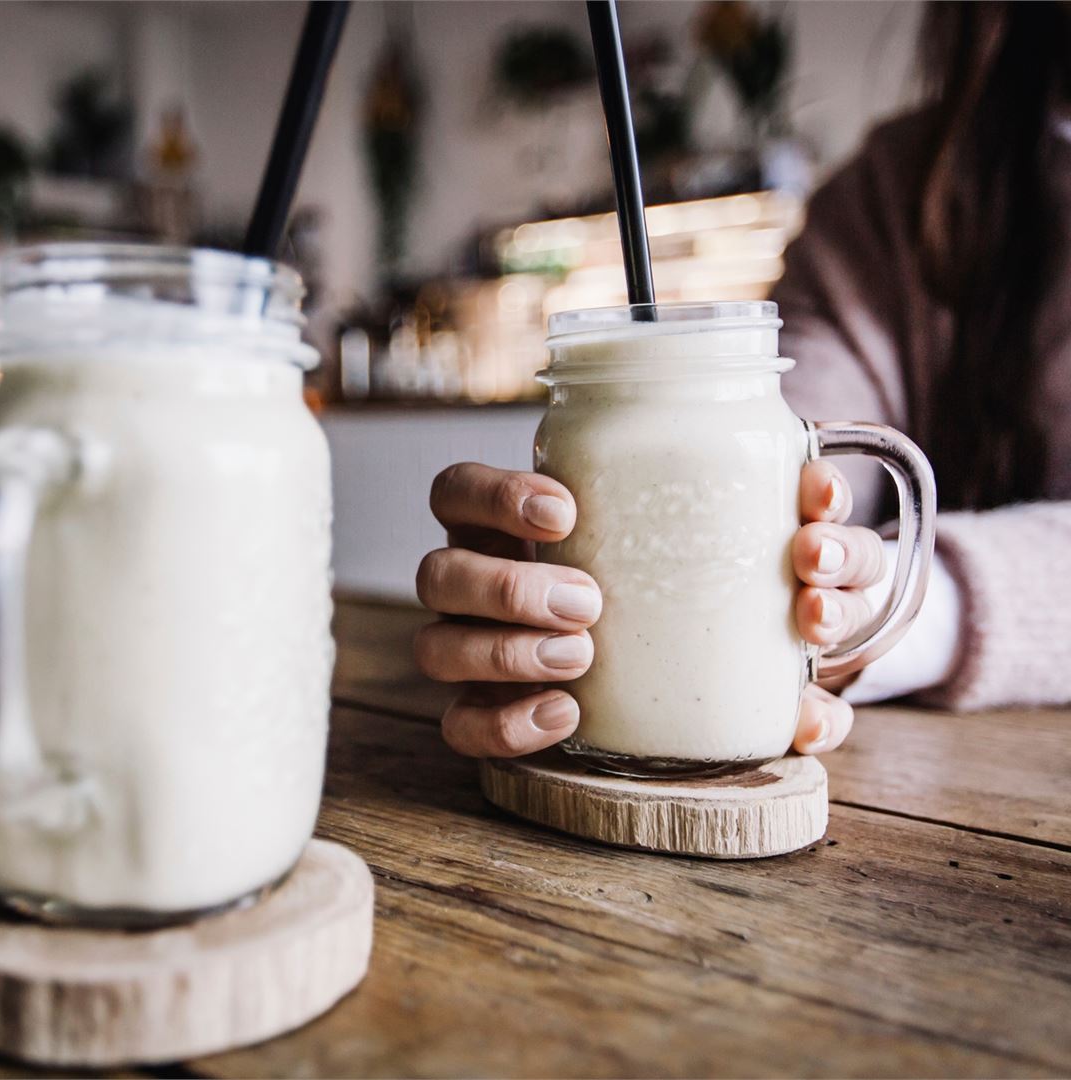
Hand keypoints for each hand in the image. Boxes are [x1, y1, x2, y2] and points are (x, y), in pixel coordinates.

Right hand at [414, 461, 881, 757]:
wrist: (700, 673)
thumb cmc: (703, 589)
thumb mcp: (739, 549)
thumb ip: (783, 527)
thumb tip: (823, 506)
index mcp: (513, 527)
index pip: (457, 491)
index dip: (494, 495)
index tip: (566, 512)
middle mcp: (480, 586)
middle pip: (436, 572)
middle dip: (507, 587)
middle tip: (590, 604)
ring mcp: (475, 653)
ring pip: (435, 646)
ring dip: (504, 652)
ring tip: (580, 659)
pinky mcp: (490, 715)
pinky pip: (461, 727)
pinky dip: (507, 724)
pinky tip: (565, 715)